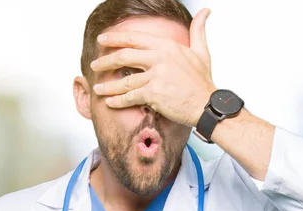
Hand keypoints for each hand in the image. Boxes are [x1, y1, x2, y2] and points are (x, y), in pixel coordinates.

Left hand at [90, 8, 215, 126]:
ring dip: (108, 85)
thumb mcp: (202, 52)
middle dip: (106, 60)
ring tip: (98, 88)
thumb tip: (205, 12)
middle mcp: (160, 58)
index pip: (135, 38)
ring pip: (125, 80)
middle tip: (95, 64)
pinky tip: (110, 102)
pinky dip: (118, 100)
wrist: (207, 105)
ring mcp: (156, 76)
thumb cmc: (202, 82)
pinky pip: (131, 97)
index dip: (115, 38)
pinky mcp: (154, 94)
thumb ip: (198, 30)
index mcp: (167, 46)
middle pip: (124, 56)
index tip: (102, 40)